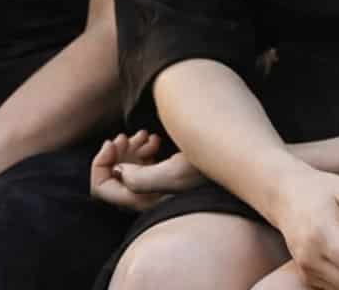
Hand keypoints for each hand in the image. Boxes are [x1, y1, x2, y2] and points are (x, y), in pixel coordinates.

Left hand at [90, 130, 204, 210]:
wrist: (238, 166)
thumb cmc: (210, 170)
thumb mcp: (177, 172)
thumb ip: (142, 178)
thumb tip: (118, 173)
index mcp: (144, 202)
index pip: (102, 190)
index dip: (100, 165)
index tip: (113, 142)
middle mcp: (146, 199)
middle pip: (111, 179)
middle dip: (116, 154)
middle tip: (127, 136)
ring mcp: (155, 189)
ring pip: (126, 171)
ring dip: (129, 150)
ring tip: (145, 137)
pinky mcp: (165, 178)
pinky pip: (141, 167)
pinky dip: (141, 151)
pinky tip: (155, 140)